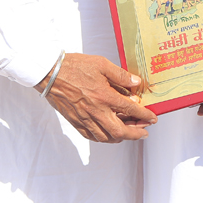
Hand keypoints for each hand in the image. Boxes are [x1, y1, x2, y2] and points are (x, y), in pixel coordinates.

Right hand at [37, 53, 156, 142]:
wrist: (50, 73)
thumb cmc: (74, 66)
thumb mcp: (102, 64)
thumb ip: (120, 75)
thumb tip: (135, 82)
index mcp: (104, 96)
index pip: (130, 110)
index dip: (144, 115)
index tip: (152, 118)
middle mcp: (95, 111)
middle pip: (120, 131)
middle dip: (135, 134)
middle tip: (144, 132)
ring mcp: (85, 119)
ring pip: (106, 137)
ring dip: (120, 138)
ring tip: (128, 132)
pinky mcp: (75, 122)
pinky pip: (92, 136)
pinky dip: (103, 138)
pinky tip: (108, 134)